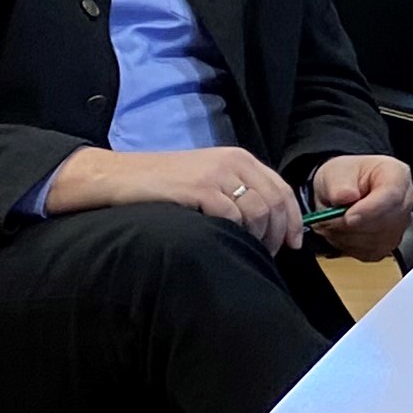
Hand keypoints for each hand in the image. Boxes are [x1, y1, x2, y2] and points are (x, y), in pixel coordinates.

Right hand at [43, 144, 306, 249]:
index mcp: (239, 158)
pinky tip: (227, 243)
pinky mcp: (199, 188)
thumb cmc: (163, 185)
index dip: (293, 220)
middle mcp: (232, 162)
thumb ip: (237, 191)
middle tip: (269, 254)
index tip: (293, 244)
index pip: (282, 189)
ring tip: (247, 251)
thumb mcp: (207, 178)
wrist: (119, 177)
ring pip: (259, 212)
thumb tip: (269, 222)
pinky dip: (236, 234)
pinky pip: (233, 217)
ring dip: (259, 238)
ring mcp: (216, 174)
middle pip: (276, 203)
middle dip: (278, 234)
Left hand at [306, 152, 412, 259]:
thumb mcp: (336, 173)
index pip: (393, 196)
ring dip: (346, 236)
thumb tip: (345, 197)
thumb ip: (339, 184)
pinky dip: (348, 245)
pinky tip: (342, 231)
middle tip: (327, 218)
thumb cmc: (345, 178)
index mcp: (397, 175)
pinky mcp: (389, 245)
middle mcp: (405, 201)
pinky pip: (368, 252)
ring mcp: (400, 225)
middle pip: (384, 222)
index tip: (347, 216)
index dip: (370, 210)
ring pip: (374, 241)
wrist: (342, 191)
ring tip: (333, 221)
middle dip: (351, 225)